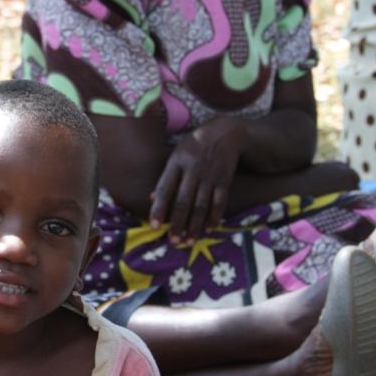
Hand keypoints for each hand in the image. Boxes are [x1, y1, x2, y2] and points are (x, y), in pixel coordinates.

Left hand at [149, 115, 246, 242]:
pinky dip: (214, 217)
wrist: (225, 133)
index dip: (159, 209)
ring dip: (195, 226)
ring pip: (201, 206)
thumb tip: (151, 198)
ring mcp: (209, 176)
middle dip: (177, 224)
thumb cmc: (194, 147)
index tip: (154, 226)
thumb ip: (165, 178)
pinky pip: (219, 202)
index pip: (165, 189)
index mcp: (176, 163)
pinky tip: (208, 229)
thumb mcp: (176, 156)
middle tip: (173, 241)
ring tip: (188, 241)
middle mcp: (192, 170)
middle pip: (183, 201)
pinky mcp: (224, 180)